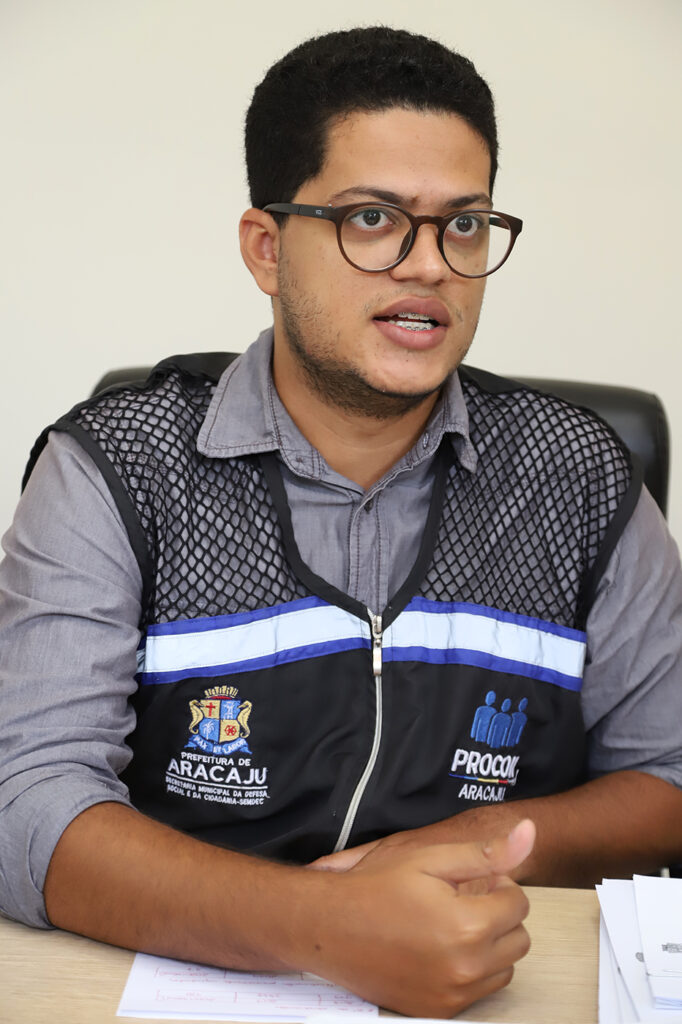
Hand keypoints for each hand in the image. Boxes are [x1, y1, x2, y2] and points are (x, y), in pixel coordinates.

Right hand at [293, 819, 534, 1016]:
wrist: (330, 927)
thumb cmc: (376, 888)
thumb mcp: (429, 857)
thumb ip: (485, 852)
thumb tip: (530, 833)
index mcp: (467, 925)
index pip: (519, 904)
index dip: (499, 885)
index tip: (473, 881)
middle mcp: (465, 967)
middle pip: (519, 940)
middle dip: (499, 916)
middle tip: (464, 900)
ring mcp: (452, 994)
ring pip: (503, 969)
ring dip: (490, 946)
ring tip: (453, 924)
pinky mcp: (438, 1010)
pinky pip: (479, 991)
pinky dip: (471, 971)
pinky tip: (441, 948)